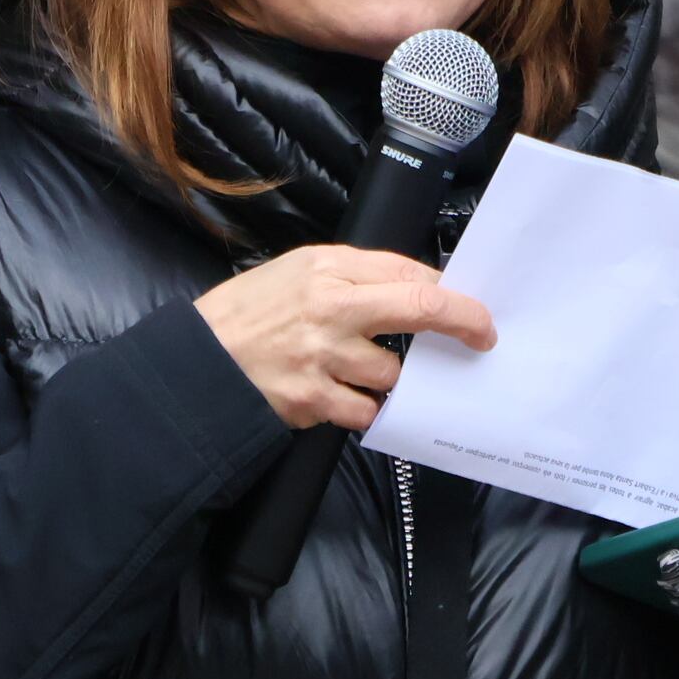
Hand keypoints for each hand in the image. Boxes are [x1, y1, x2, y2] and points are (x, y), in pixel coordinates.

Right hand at [196, 245, 494, 433]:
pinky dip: (363, 408)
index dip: (449, 291)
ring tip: (358, 372)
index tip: (471, 307)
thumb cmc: (247, 315)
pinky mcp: (313, 400)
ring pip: (393, 372)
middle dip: (462, 322)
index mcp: (326, 268)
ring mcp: (323, 356)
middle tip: (482, 336)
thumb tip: (415, 289)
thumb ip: (353, 278)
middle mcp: (330, 307)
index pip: (408, 272)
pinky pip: (365, 410)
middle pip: (420, 309)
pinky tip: (342, 399)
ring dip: (389, 378)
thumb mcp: (296, 273)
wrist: (196, 363)